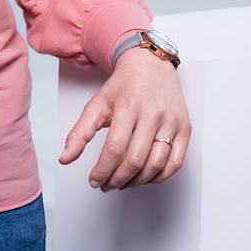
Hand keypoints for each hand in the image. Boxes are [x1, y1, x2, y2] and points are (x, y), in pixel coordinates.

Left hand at [57, 49, 190, 190]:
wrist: (150, 64)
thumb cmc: (124, 86)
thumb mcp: (97, 104)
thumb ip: (79, 133)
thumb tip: (65, 159)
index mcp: (128, 107)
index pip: (115, 149)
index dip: (103, 171)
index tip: (94, 180)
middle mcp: (153, 114)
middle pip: (135, 160)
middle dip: (118, 180)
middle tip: (107, 185)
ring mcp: (172, 122)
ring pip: (156, 165)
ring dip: (137, 182)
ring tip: (123, 182)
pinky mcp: (185, 128)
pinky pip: (175, 163)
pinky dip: (159, 177)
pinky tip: (144, 177)